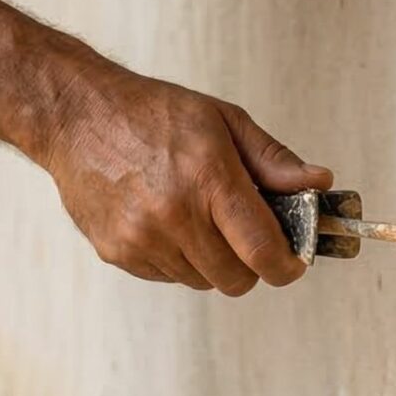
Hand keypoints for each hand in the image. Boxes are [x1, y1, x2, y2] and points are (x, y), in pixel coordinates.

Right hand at [40, 70, 331, 294]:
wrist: (77, 117)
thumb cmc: (152, 113)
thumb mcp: (223, 121)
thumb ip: (274, 160)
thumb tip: (318, 184)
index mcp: (208, 179)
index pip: (263, 251)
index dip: (288, 265)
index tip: (293, 262)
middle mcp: (174, 216)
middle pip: (235, 279)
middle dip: (251, 264)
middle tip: (246, 235)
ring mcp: (142, 240)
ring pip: (202, 282)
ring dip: (212, 261)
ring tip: (198, 218)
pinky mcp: (117, 253)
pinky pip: (167, 276)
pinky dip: (178, 259)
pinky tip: (166, 221)